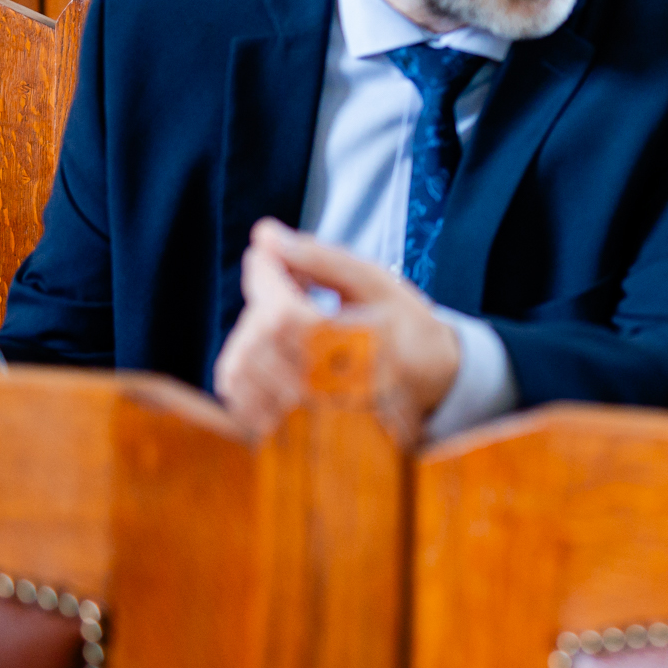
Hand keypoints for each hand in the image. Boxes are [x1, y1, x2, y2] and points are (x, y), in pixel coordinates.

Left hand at [212, 219, 460, 440]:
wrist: (429, 384)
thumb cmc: (406, 327)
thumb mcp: (375, 282)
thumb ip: (319, 257)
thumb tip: (264, 234)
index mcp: (351, 353)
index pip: (279, 312)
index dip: (264, 276)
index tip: (265, 253)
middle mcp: (323, 393)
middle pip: (256, 338)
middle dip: (262, 302)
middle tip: (286, 282)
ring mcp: (302, 419)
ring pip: (239, 367)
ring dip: (249, 333)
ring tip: (283, 318)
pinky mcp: (284, 433)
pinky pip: (238, 395)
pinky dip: (244, 365)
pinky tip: (275, 348)